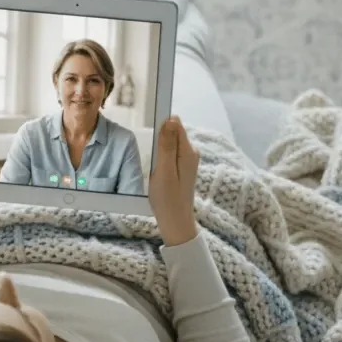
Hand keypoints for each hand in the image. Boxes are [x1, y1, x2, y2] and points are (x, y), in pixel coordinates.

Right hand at [148, 115, 199, 245]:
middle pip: (173, 132)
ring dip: (160, 149)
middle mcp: (191, 153)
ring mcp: (188, 160)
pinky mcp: (183, 167)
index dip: (161, 126)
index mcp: (187, 151)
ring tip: (153, 166)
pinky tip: (157, 170)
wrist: (175, 222)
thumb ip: (166, 146)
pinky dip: (162, 158)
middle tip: (150, 158)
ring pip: (171, 143)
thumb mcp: (163, 171)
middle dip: (160, 139)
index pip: (175, 124)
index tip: (151, 141)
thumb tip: (171, 120)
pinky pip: (171, 153)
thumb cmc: (167, 199)